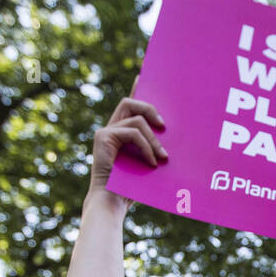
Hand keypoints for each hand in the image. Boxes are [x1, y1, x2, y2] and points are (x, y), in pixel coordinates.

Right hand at [88, 76, 167, 197]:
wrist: (112, 202)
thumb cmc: (133, 188)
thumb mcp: (149, 163)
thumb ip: (154, 146)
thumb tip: (172, 134)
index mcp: (121, 133)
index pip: (131, 105)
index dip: (138, 88)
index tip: (144, 74)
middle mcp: (111, 129)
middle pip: (131, 102)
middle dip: (150, 107)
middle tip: (165, 125)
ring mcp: (105, 132)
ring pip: (135, 117)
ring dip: (153, 138)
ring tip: (162, 157)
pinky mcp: (103, 137)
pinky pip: (132, 132)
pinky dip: (146, 146)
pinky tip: (152, 162)